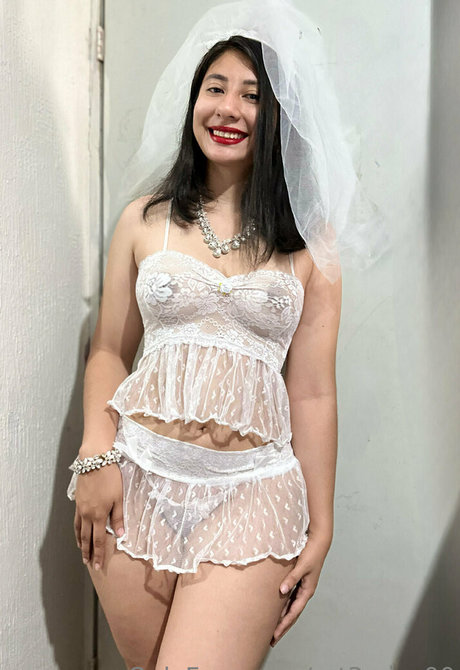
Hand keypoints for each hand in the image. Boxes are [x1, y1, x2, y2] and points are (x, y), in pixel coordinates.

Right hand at [73, 463, 124, 570]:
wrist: (94, 461)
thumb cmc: (110, 478)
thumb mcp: (119, 497)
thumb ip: (118, 517)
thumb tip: (120, 535)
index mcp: (99, 515)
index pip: (98, 540)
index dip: (99, 554)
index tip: (98, 566)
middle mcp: (87, 514)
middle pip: (86, 538)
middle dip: (87, 552)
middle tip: (88, 564)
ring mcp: (80, 508)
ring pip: (78, 530)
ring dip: (80, 542)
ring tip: (81, 551)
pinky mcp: (77, 501)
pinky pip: (75, 520)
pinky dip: (76, 530)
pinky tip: (77, 532)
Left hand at [270, 531, 331, 646]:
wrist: (318, 542)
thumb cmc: (311, 553)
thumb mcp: (301, 566)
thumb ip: (291, 578)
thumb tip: (282, 590)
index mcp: (307, 591)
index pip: (293, 613)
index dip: (283, 625)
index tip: (275, 635)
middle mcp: (305, 592)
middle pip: (292, 614)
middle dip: (283, 627)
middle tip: (272, 640)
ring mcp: (302, 587)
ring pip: (291, 607)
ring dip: (283, 618)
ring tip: (273, 628)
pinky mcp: (299, 581)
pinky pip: (290, 598)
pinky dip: (283, 607)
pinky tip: (276, 609)